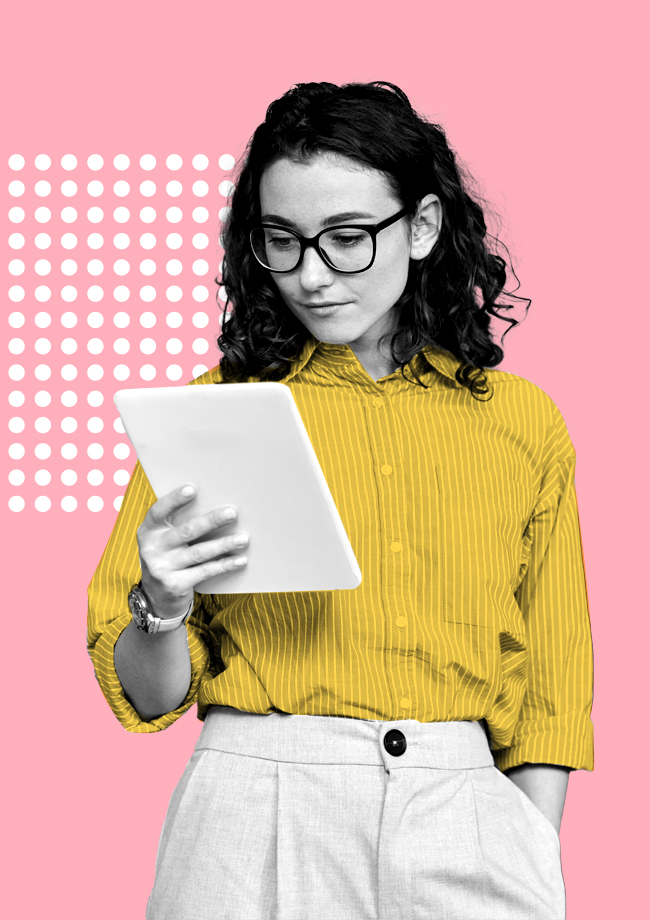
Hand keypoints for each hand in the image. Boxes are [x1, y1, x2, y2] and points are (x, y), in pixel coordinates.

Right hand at [137, 484, 247, 618]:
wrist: (157, 596)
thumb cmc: (168, 556)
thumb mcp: (165, 539)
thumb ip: (178, 524)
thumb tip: (215, 505)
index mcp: (148, 531)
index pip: (158, 511)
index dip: (174, 499)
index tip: (192, 489)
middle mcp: (152, 549)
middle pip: (186, 531)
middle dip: (211, 521)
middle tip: (232, 513)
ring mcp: (163, 568)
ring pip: (199, 552)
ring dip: (224, 544)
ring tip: (243, 538)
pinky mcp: (175, 584)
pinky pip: (205, 571)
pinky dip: (224, 565)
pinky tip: (240, 559)